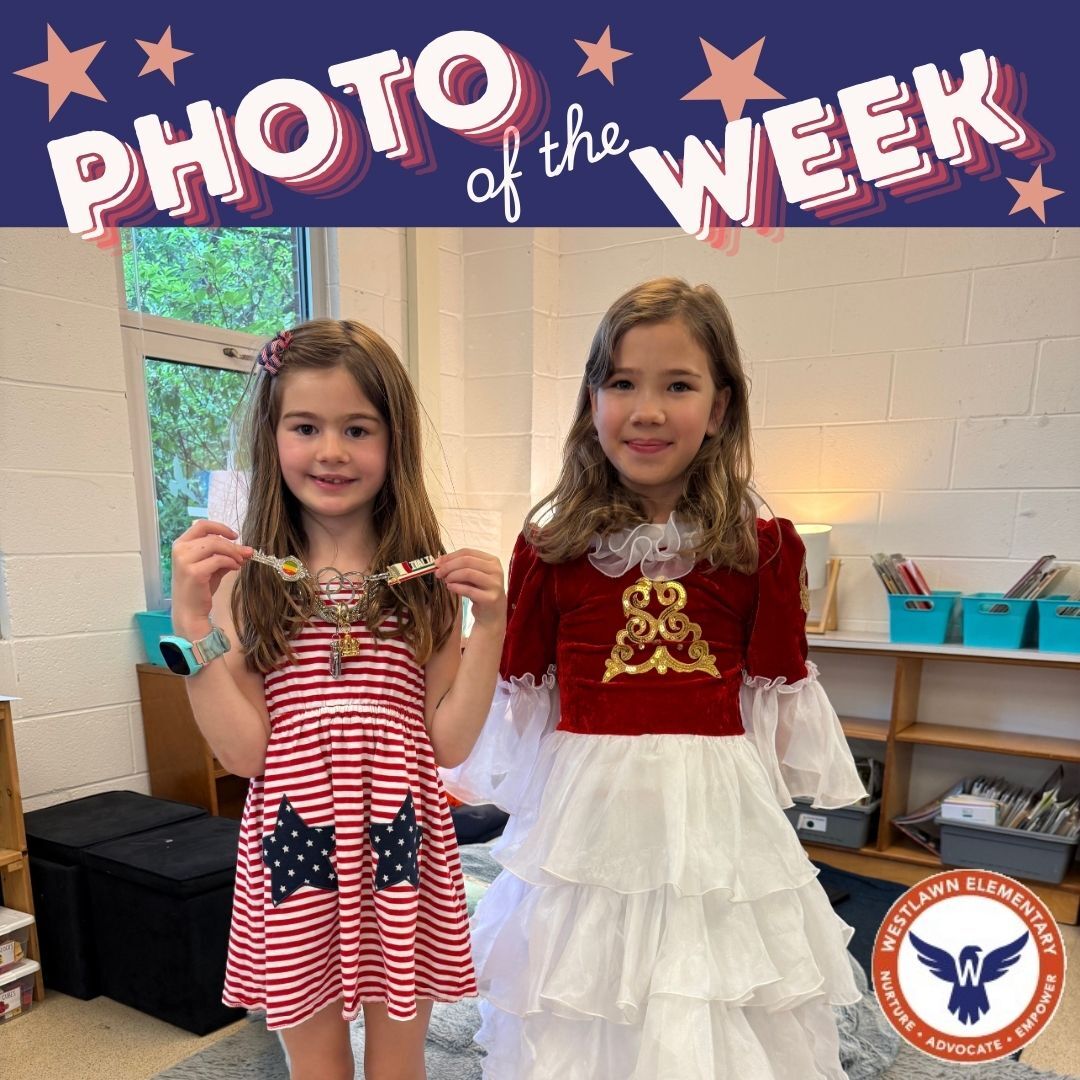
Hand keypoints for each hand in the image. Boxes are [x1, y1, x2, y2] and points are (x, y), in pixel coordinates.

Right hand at [170, 520, 252, 637]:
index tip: (235, 535)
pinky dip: (231, 562)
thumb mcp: (212, 567)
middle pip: (212, 537)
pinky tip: (236, 568)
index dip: (220, 527)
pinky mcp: (194, 572)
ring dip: (233, 552)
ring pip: (215, 545)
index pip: (201, 525)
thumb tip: (247, 550)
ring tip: (240, 561)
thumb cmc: (199, 589)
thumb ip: (225, 556)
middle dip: (232, 544)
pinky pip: (218, 560)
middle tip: (246, 552)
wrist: (189, 612)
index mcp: (181, 544)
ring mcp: (184, 561)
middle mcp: (180, 550)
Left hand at [434, 549, 505, 629]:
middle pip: (467, 561)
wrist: (492, 614)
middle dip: (448, 566)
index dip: (450, 556)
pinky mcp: (490, 598)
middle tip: (438, 573)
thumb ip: (460, 567)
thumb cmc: (480, 591)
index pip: (468, 552)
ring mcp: (494, 584)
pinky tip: (450, 587)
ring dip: (452, 576)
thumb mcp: (473, 576)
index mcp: (492, 561)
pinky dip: (456, 587)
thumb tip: (439, 562)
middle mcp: (496, 571)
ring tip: (446, 581)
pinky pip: (468, 590)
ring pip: (468, 573)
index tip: (437, 562)